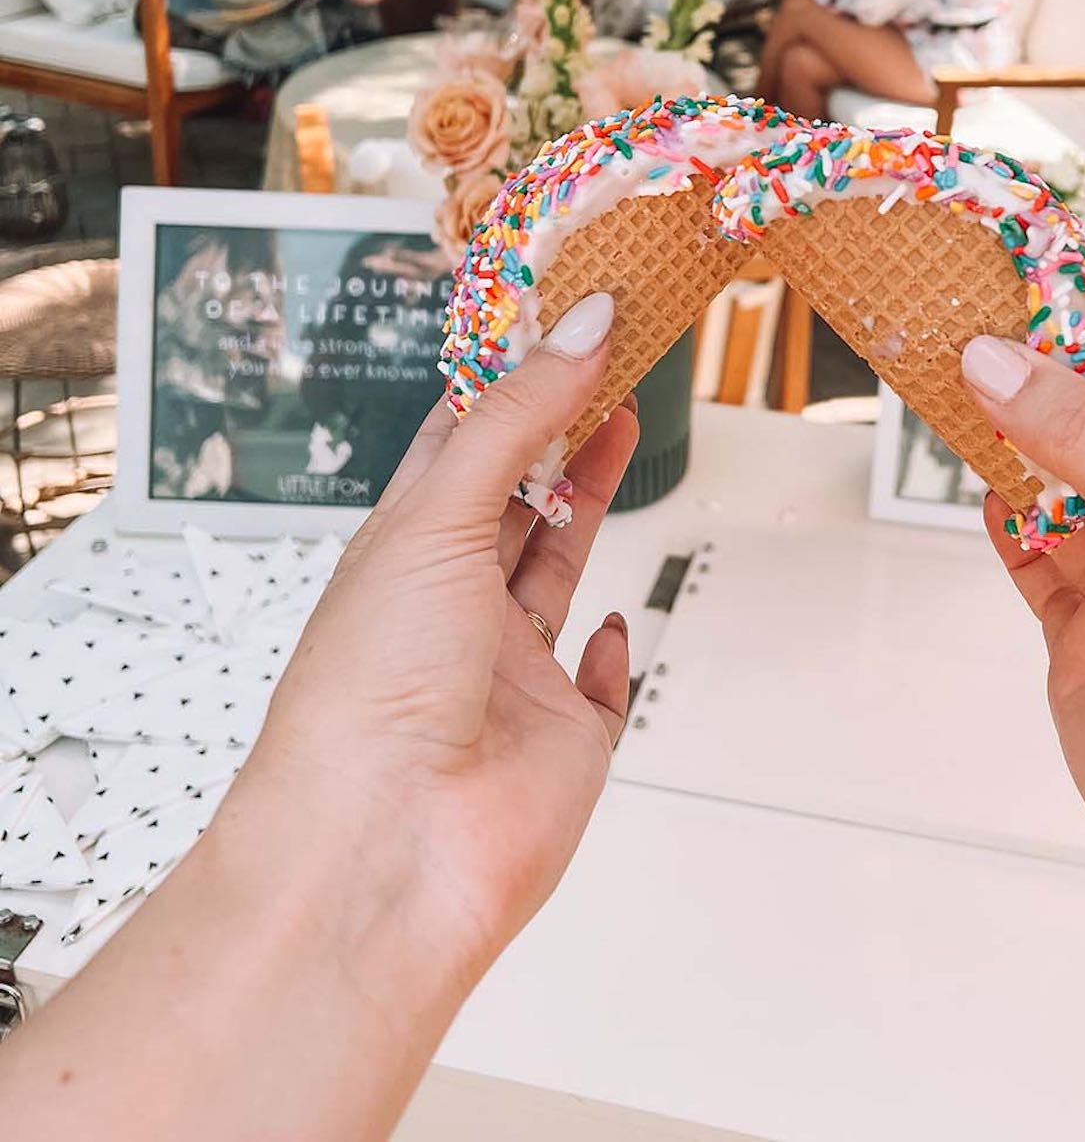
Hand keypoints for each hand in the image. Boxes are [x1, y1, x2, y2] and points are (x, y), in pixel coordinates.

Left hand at [235, 293, 635, 978]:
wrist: (384, 852)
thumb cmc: (371, 686)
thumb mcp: (440, 519)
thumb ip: (519, 420)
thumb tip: (585, 326)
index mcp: (403, 550)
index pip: (455, 442)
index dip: (506, 380)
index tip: (557, 317)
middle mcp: (452, 605)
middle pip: (516, 494)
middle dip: (561, 427)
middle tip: (613, 354)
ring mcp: (509, 672)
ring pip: (559, 565)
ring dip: (593, 497)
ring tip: (627, 422)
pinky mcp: (565, 736)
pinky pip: (598, 682)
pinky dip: (611, 648)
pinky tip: (610, 626)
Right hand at [961, 337, 1084, 1122]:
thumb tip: (1002, 367)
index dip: (1080, 342)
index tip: (1012, 296)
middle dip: (1031, 390)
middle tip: (960, 332)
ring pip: (1050, 495)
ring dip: (1004, 449)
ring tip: (950, 390)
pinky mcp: (1082, 650)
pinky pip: (1030, 564)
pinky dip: (998, 523)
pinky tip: (977, 486)